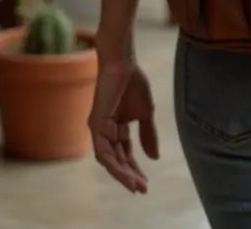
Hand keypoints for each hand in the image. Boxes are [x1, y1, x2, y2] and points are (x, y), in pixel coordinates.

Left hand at [89, 57, 158, 192]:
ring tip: (135, 185)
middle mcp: (105, 132)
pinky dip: (113, 163)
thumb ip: (148, 134)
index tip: (146, 183)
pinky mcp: (96, 124)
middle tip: (142, 189)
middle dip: (129, 175)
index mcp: (117, 128)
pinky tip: (124, 172)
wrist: (124, 62)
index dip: (135, 169)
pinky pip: (102, 151)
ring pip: (109, 160)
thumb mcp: (146, 113)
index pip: (126, 154)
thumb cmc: (133, 82)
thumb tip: (154, 158)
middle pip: (117, 160)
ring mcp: (99, 129)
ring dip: (122, 174)